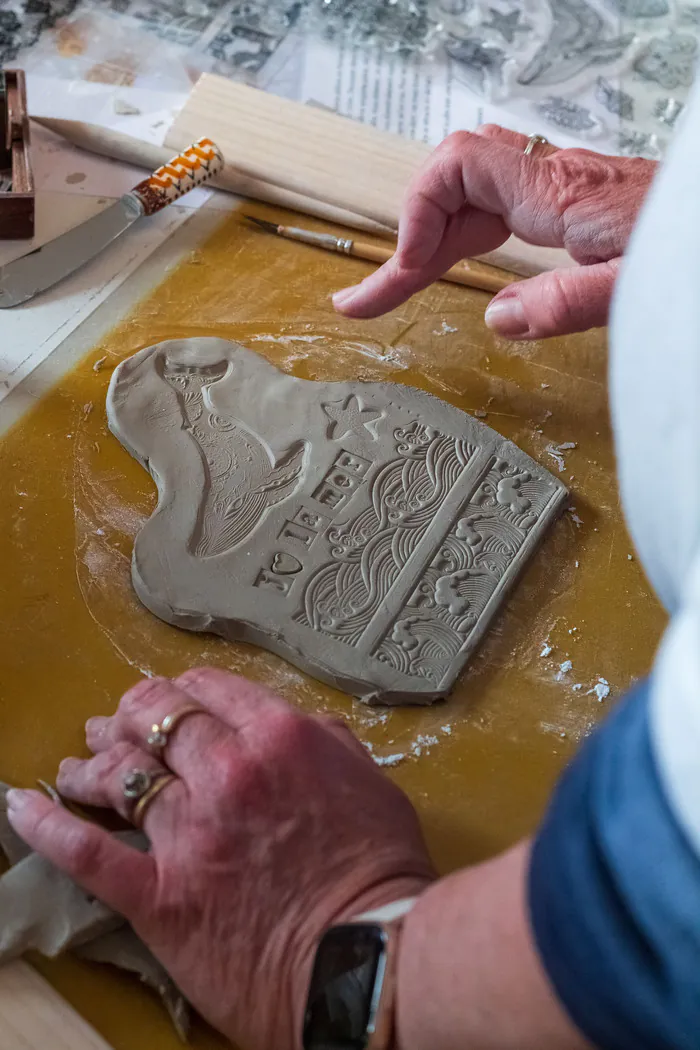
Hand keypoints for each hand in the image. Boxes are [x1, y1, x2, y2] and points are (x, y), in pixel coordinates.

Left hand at [6, 669, 432, 1049]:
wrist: (368, 960)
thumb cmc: (380, 870)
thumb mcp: (370, 780)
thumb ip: (326, 741)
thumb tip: (297, 726)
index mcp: (278, 736)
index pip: (208, 691)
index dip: (181, 690)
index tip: (170, 698)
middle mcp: (227, 771)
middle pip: (155, 721)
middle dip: (129, 714)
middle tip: (114, 721)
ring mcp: (189, 832)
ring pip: (119, 776)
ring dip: (91, 761)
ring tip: (75, 761)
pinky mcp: (160, 894)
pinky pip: (88, 854)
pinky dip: (47, 827)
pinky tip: (21, 807)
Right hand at [333, 126, 656, 338]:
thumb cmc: (688, 255)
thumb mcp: (631, 290)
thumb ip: (564, 303)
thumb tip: (497, 320)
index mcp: (557, 194)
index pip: (456, 170)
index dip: (416, 217)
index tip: (405, 273)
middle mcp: (551, 181)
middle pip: (449, 187)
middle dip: (405, 244)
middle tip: (366, 302)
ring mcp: (558, 189)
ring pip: (468, 196)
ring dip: (429, 240)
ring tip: (397, 290)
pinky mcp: (569, 204)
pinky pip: (495, 207)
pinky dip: (462, 236)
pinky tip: (456, 265)